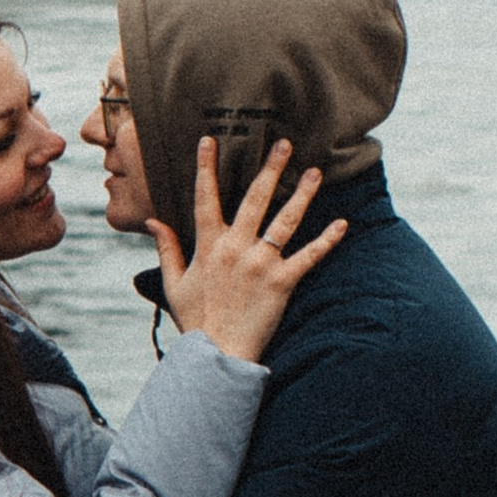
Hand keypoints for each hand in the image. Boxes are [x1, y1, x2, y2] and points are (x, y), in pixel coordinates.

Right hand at [154, 137, 346, 362]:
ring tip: (315, 172)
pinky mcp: (282, 282)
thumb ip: (167, 249)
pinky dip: (327, 241)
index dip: (206, 168)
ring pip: (285, 220)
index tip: (209, 141)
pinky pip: (308, 257)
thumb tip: (154, 221)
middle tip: (284, 143)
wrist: (217, 355)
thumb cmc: (196, 322)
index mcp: (209, 246)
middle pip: (255, 199)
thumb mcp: (174, 284)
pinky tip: (342, 224)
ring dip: (302, 194)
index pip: (205, 198)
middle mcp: (235, 248)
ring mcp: (260, 263)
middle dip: (270, 168)